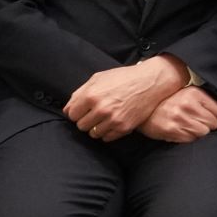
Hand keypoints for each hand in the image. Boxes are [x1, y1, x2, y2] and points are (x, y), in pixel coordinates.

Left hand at [66, 58, 188, 141]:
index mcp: (91, 95)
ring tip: (104, 118)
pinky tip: (112, 122)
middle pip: (81, 126)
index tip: (82, 110)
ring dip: (96, 127)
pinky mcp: (123, 128)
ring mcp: (112, 120)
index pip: (71, 114)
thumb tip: (68, 109)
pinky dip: (107, 132)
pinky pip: (106, 138)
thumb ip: (79, 93)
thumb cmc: (123, 78)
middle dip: (85, 120)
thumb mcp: (98, 78)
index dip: (76, 112)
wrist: (149, 82)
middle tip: (94, 113)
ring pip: (92, 134)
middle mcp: (100, 109)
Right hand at [141, 82, 216, 142]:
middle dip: (209, 123)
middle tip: (199, 120)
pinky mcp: (173, 131)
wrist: (144, 108)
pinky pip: (191, 139)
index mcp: (194, 94)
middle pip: (214, 123)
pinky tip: (182, 129)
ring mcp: (180, 119)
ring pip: (204, 132)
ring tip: (189, 125)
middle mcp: (188, 105)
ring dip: (199, 130)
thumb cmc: (168, 101)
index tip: (216, 115)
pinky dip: (189, 136)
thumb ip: (207, 101)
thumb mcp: (187, 94)